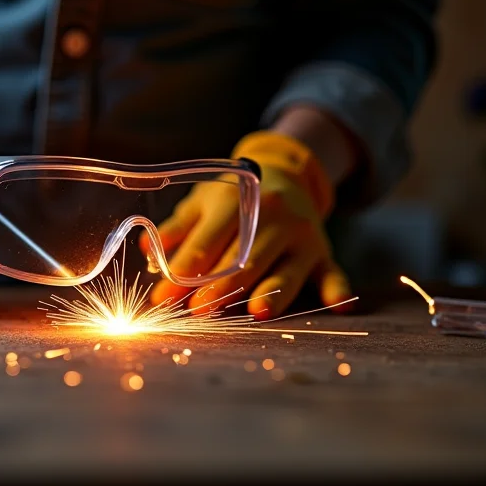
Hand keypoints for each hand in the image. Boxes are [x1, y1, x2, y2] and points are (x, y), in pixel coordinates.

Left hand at [149, 131, 351, 317]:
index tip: (163, 297)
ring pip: (284, 269)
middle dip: (219, 286)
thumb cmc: (234, 196)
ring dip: (269, 292)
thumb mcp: (203, 202)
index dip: (183, 271)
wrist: (286, 172)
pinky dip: (337, 289)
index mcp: (237, 202)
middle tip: (197, 311)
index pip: (206, 242)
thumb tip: (148, 249)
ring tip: (254, 313)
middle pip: (243, 258)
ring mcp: (301, 235)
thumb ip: (177, 227)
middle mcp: (271, 217)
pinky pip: (334, 272)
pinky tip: (337, 306)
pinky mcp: (323, 252)